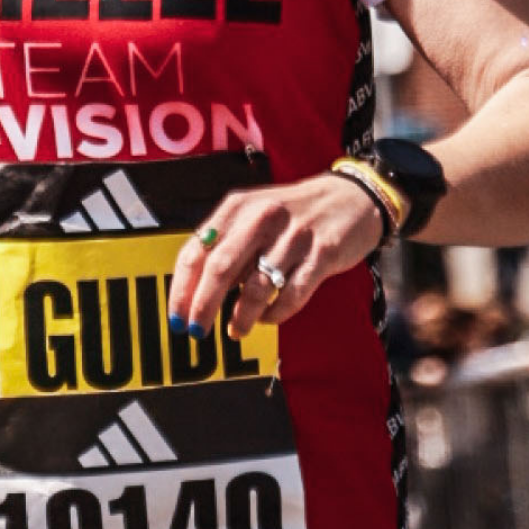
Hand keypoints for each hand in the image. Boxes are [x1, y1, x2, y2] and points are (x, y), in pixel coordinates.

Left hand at [167, 159, 397, 335]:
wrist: (353, 197)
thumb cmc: (292, 214)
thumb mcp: (253, 214)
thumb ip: (226, 245)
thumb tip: (195, 291)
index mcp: (237, 207)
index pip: (197, 251)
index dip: (182, 289)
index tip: (176, 318)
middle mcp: (262, 217)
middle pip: (221, 269)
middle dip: (203, 306)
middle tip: (196, 331)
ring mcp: (293, 235)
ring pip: (256, 287)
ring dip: (241, 317)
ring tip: (236, 330)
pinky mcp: (322, 253)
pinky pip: (291, 294)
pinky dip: (276, 313)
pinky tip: (269, 318)